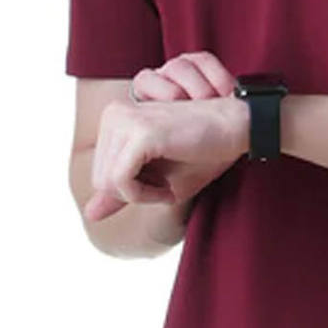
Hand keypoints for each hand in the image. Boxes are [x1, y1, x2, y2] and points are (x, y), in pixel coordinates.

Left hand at [83, 52, 245, 223]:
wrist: (238, 128)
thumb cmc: (205, 151)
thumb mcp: (158, 178)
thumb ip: (122, 192)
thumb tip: (89, 214)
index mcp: (114, 118)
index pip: (101, 174)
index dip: (132, 190)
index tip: (162, 180)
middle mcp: (113, 113)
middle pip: (100, 180)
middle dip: (134, 193)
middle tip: (168, 183)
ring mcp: (125, 120)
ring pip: (107, 183)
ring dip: (141, 195)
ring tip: (169, 182)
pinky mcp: (140, 133)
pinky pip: (122, 182)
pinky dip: (145, 195)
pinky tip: (169, 188)